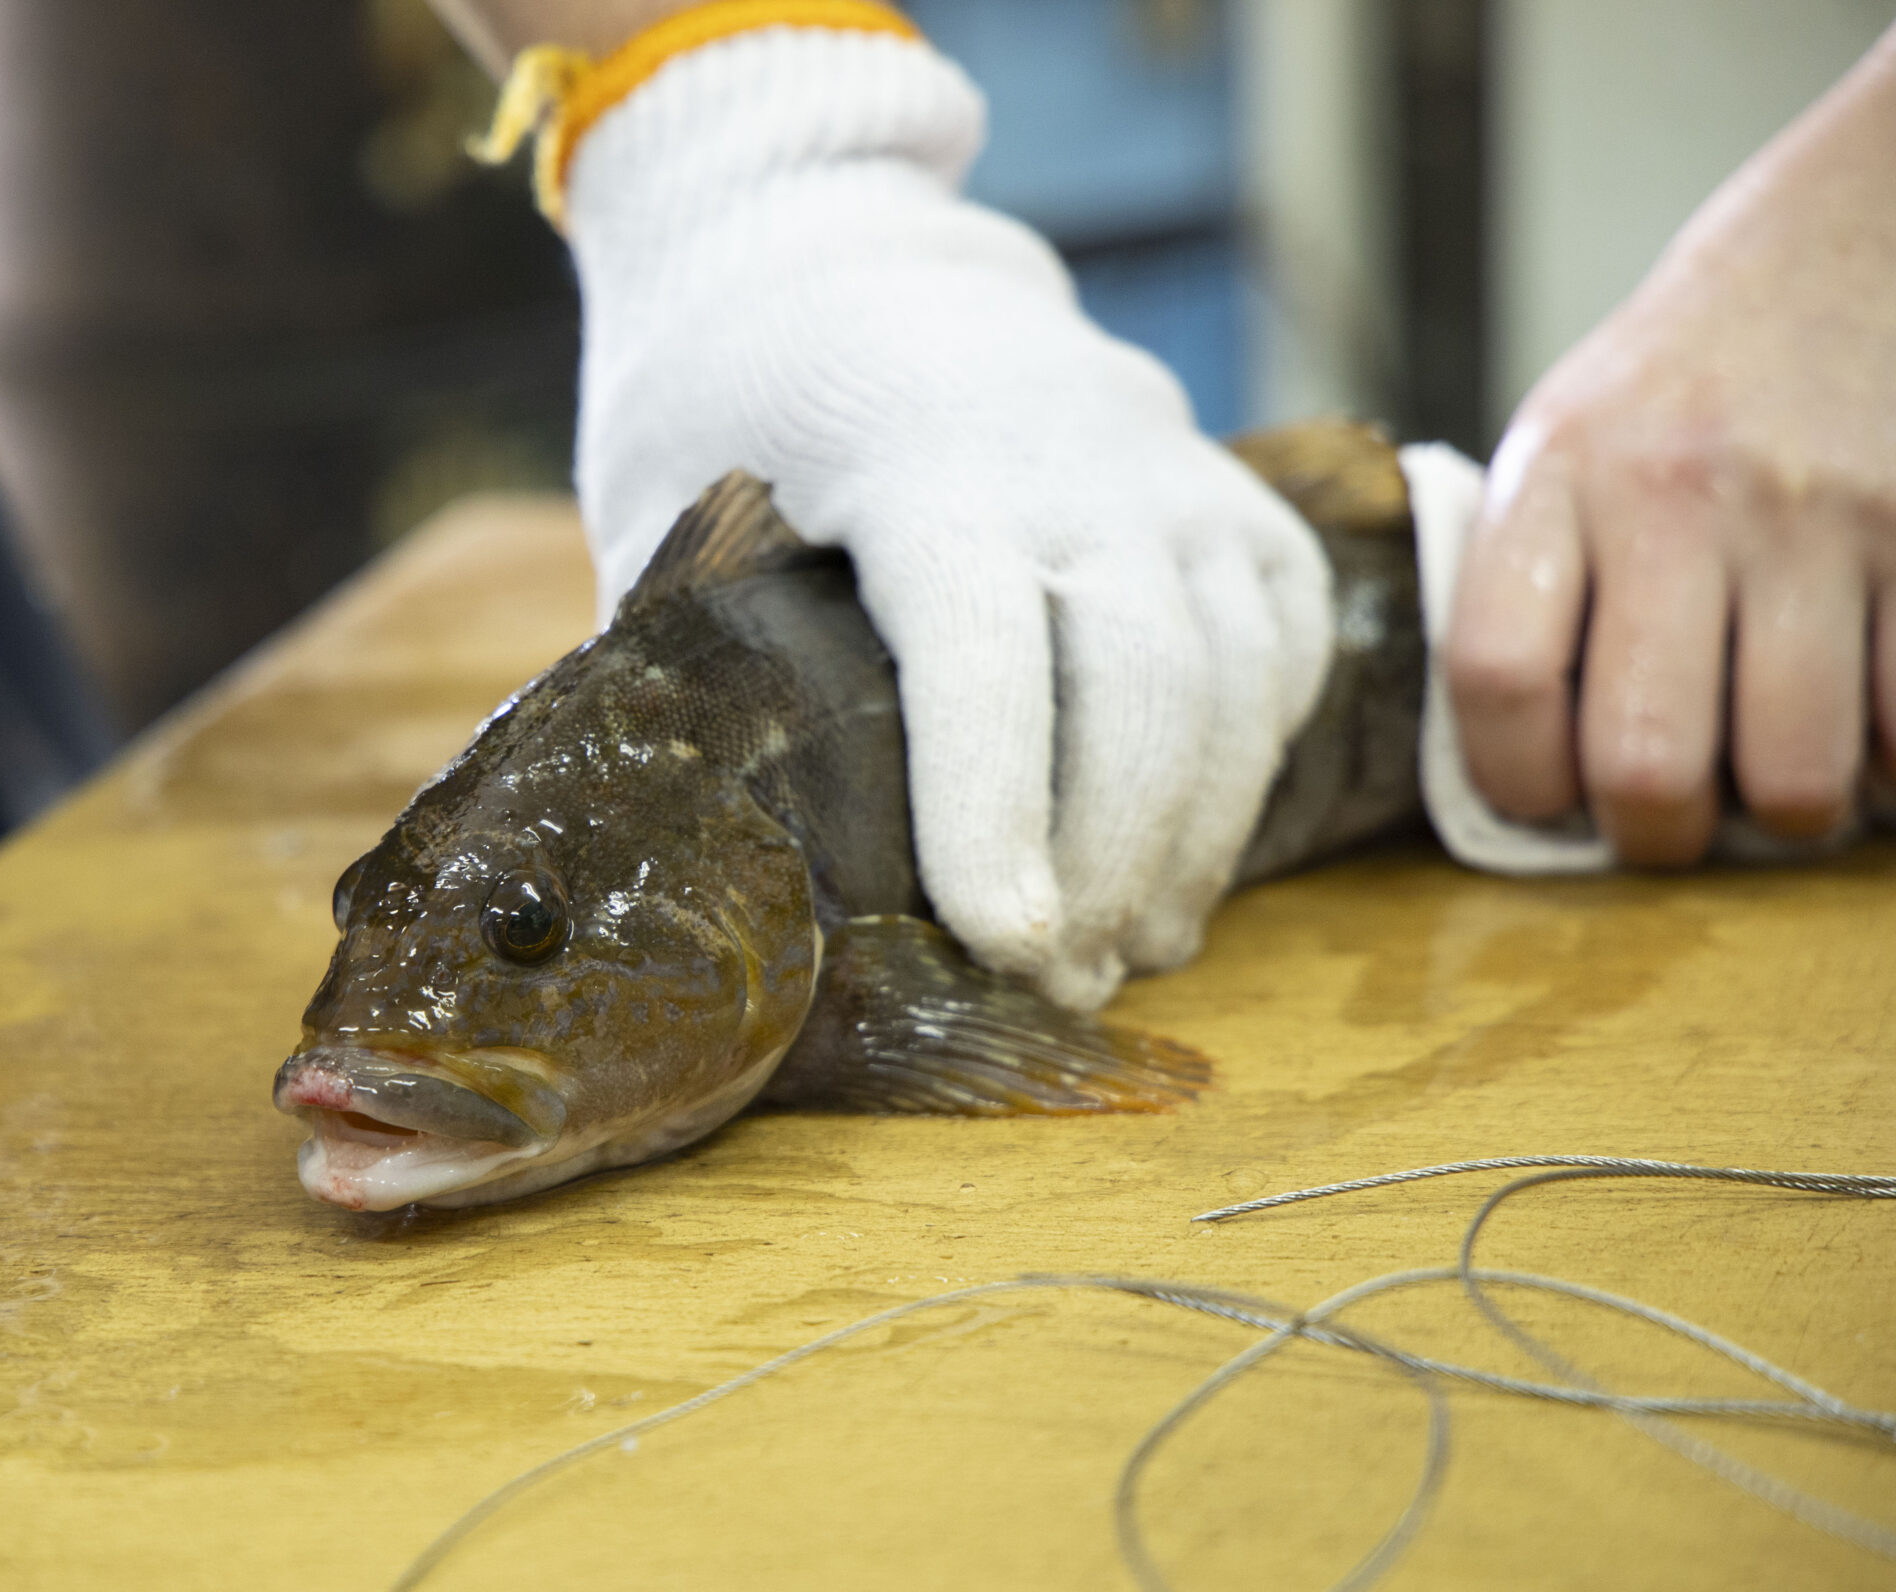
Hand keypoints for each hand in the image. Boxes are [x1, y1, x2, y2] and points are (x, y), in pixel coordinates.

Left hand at [562, 27, 1329, 1008]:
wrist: (837, 254)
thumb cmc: (731, 407)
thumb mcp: (666, 518)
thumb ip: (687, 675)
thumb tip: (692, 866)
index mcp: (917, 467)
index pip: (983, 654)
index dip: (997, 811)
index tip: (1000, 944)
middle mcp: (1076, 462)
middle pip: (1143, 684)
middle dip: (1112, 858)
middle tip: (1062, 986)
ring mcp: (1170, 471)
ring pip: (1232, 675)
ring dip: (1192, 836)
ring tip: (1133, 950)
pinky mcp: (1228, 495)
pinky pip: (1276, 641)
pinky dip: (1249, 760)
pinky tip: (1188, 852)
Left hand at [1446, 29, 1895, 863]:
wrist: (1866, 228)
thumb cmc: (1692, 374)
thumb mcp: (1569, 439)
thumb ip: (1536, 580)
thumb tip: (1526, 772)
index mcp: (1558, 472)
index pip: (1495, 676)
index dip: (1515, 780)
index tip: (1545, 803)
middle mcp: (1677, 494)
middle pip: (1645, 759)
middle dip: (1654, 836)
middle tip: (1668, 825)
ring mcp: (1815, 516)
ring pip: (1793, 772)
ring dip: (1787, 813)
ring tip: (1779, 781)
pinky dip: (1893, 761)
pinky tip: (1869, 722)